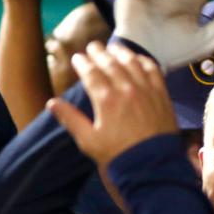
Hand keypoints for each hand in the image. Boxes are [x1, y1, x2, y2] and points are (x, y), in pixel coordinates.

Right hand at [48, 42, 176, 165]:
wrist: (152, 166)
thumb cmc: (117, 155)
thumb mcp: (89, 140)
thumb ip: (71, 119)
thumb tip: (52, 103)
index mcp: (106, 99)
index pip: (91, 73)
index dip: (83, 63)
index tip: (77, 58)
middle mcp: (126, 89)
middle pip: (110, 63)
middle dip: (99, 53)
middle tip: (92, 46)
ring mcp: (146, 89)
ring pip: (132, 62)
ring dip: (120, 52)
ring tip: (113, 47)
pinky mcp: (161, 94)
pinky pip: (153, 69)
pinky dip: (143, 61)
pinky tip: (138, 59)